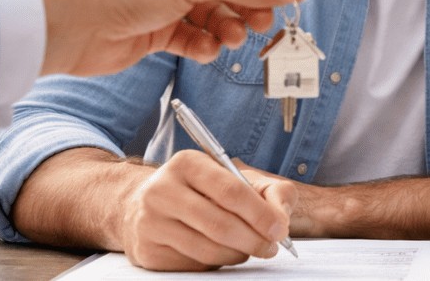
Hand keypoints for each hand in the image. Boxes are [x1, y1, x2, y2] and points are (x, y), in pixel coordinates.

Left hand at [37, 0, 306, 75]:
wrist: (67, 24)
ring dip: (229, 29)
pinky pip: (194, 38)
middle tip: (262, 23)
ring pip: (215, 16)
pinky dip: (204, 46)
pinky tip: (204, 48)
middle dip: (251, 7)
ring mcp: (168, 2)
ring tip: (230, 38)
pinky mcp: (157, 31)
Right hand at [117, 150, 295, 270]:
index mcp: (187, 164)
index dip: (261, 214)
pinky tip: (221, 252)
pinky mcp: (148, 251)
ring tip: (248, 249)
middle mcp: (162, 190)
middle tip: (270, 247)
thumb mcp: (239, 179)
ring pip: (208, 250)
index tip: (280, 230)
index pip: (231, 191)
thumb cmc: (205, 192)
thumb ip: (272, 191)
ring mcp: (150, 222)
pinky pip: (194, 265)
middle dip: (254, 240)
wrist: (149, 206)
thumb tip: (281, 218)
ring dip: (238, 254)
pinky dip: (217, 263)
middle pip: (220, 225)